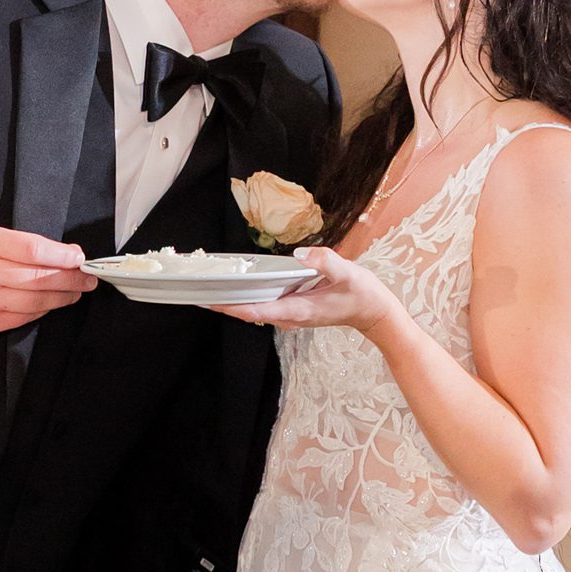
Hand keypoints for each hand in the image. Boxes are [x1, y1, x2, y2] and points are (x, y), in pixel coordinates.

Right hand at [0, 227, 96, 334]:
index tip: (78, 258)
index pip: (33, 250)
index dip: (61, 257)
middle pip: (38, 278)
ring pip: (34, 301)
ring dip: (61, 298)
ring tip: (75, 292)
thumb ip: (24, 245)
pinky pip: (23, 317)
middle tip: (87, 278)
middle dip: (70, 279)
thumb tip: (65, 253)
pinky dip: (42, 311)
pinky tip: (51, 304)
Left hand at [212, 245, 402, 337]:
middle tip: (195, 290)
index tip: (207, 301)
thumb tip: (300, 254)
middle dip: (222, 303)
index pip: (255, 311)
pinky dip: (247, 297)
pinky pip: (264, 304)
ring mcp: (290, 314)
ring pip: (253, 309)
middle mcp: (289, 316)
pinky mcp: (293, 309)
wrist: (375, 313)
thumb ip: (326, 262)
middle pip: (247, 312)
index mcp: (297, 310)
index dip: (229, 306)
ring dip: (232, 300)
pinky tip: (237, 285)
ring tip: (208, 286)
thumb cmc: (363, 295)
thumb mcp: (348, 274)